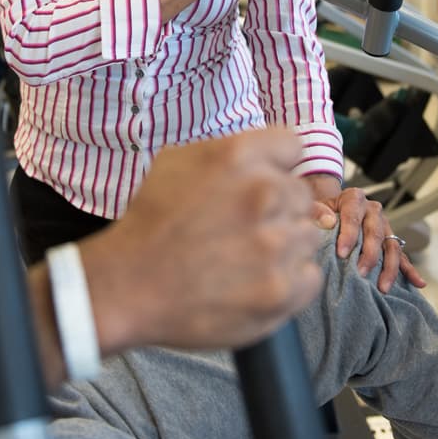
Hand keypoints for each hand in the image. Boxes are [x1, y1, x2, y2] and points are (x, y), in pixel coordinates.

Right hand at [85, 129, 323, 351]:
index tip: (258, 188)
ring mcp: (274, 245)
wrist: (126, 286)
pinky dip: (291, 281)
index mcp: (238, 155)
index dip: (276, 168)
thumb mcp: (180, 160)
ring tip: (244, 258)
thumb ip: (234, 152)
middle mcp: (262, 194)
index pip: (293, 148)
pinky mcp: (280, 291)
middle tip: (242, 230)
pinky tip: (256, 280)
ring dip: (284, 245)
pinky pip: (311, 275)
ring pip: (308, 235)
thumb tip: (275, 158)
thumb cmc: (153, 222)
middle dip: (278, 209)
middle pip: (302, 195)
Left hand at [302, 175, 426, 294]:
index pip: (352, 217)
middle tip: (360, 274)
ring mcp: (384, 225)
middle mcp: (373, 210)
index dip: (348, 236)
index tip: (341, 254)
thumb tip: (328, 222)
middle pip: (375, 234)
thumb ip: (317, 211)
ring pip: (391, 246)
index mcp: (354, 199)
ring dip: (389, 268)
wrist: (333, 207)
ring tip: (383, 288)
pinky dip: (410, 270)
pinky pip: (402, 255)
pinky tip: (419, 283)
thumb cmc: (322, 210)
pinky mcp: (390, 239)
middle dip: (369, 255)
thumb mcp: (315, 205)